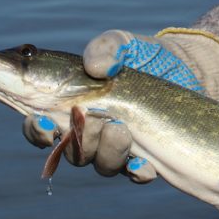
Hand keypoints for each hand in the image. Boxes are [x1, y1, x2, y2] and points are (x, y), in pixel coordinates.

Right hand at [24, 30, 203, 181]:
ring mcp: (118, 147)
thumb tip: (97, 68)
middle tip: (95, 118)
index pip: (41, 127)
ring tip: (121, 128)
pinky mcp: (147, 155)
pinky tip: (144, 163)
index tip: (45, 122)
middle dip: (80, 139)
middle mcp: (90, 133)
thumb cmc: (139, 54)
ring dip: (108, 150)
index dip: (37, 130)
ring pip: (102, 165)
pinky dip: (137, 171)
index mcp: (71, 106)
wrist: (182, 66)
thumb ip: (104, 47)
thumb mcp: (121, 43)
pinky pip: (136, 174)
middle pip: (71, 152)